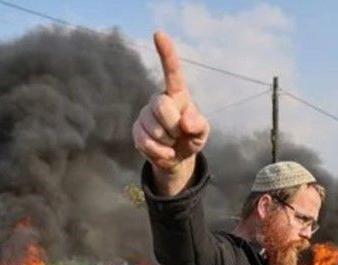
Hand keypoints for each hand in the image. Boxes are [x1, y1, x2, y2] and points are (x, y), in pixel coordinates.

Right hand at [132, 31, 209, 192]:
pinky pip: (145, 141)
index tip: (158, 34)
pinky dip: (159, 152)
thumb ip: (199, 125)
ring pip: (153, 127)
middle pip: (162, 106)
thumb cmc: (191, 138)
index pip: (171, 71)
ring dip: (167, 142)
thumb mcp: (201, 133)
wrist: (176, 157)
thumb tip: (185, 122)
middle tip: (180, 135)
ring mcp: (145, 114)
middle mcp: (159, 99)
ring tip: (172, 143)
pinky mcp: (136, 129)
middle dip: (174, 127)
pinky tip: (164, 152)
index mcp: (177, 94)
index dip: (166, 53)